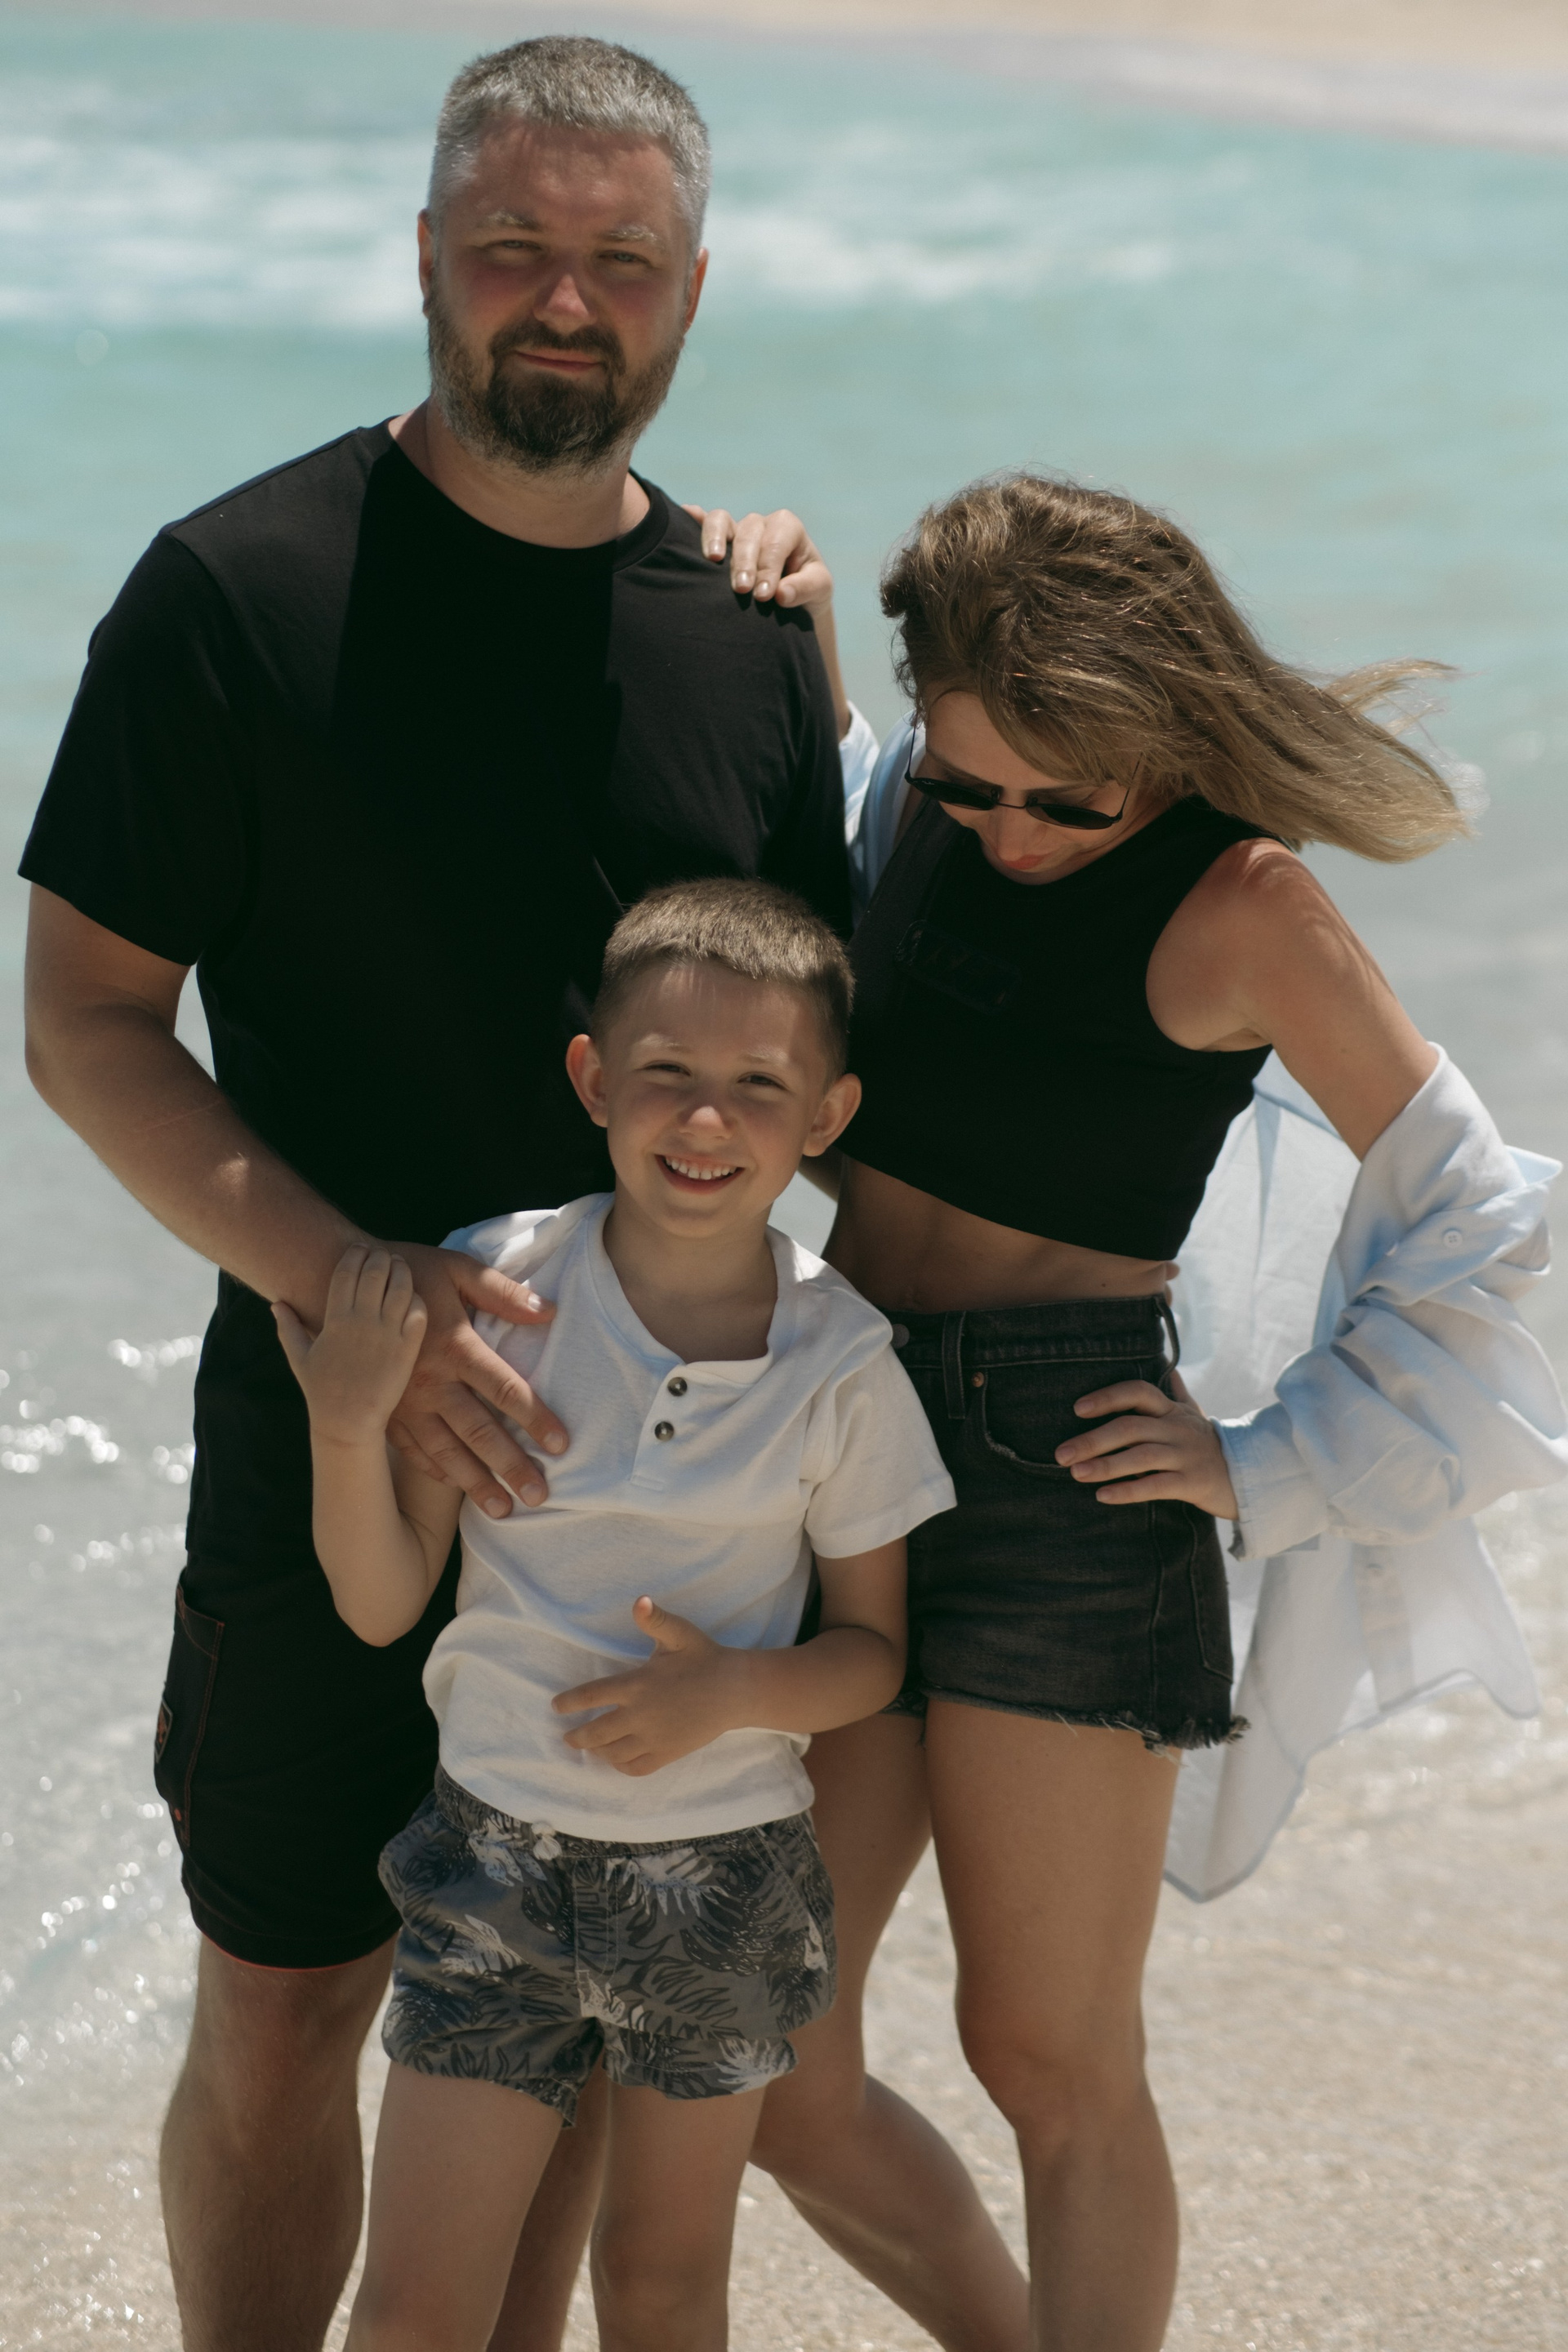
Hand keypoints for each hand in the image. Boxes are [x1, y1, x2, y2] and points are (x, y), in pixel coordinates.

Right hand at [273, 1247, 425, 1445]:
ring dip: (401, 1271)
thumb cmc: (322, 1391)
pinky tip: (412, 1297)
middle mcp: (361, 1322)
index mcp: (335, 1319)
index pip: (346, 1272)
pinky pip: (418, 1312)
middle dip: (380, 1257)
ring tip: (400, 1268)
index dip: (354, 1254)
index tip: (360, 1249)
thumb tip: (276, 1303)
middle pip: (376, 1272)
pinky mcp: (408, 1348)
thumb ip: (288, 1328)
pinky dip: (417, 1298)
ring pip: (401, 1287)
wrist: (349, 1422)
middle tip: (383, 1255)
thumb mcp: (299, 1357)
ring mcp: (387, 1334)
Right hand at [377, 1241, 563, 1517]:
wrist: (344, 1283)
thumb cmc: (411, 1273)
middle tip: (539, 1496)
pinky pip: (412, 1449)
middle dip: (509, 1465)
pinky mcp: (385, 1410)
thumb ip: (502, 1292)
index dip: (534, 1417)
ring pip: (445, 1450)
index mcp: (454, 1346)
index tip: (561, 1445)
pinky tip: (457, 1489)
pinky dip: (436, 1472)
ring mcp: (403, 1401)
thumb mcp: (459, 1269)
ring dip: (475, 1483)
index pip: (504, 1388)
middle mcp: (430, 1381)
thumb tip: (549, 1310)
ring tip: (503, 1511)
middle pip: (478, 1431)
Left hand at [552, 1597, 744, 1775]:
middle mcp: (641, 1714)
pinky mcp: (668, 1752)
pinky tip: (617, 1761)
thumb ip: (655, 1620)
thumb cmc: (704, 1657)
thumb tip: (639, 1600)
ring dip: (597, 1752)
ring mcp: (654, 1737)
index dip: (569, 1702)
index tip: (556, 1706)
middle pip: (596, 1732)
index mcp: (637, 1684)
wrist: (734, 1690)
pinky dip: (622, 1767)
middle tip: (567, 1737)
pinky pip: (637, 1767)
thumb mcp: (680, 1633)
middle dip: (577, 1737)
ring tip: (589, 1748)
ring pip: (614, 1753)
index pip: (592, 1696)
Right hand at [682, 504, 832, 613]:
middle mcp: (761, 524)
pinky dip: (693, 518)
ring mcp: (737, 529)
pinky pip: (703, 523)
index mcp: (788, 528)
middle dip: (744, 562)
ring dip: (715, 538)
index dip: (769, 567)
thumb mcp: (819, 590)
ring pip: (721, 521)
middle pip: (748, 533)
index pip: (776, 542)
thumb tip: (781, 594)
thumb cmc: (808, 589)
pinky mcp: (718, 540)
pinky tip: (685, 514)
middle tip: (742, 590)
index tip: (764, 595)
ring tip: (713, 559)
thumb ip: (805, 589)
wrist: (792, 598)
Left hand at [1054, 1368, 1238, 1517]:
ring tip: (1076, 1473)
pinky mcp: (1193, 1483)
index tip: (1078, 1408)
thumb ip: (1178, 1394)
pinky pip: (1156, 1485)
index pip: (1138, 1392)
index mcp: (1172, 1411)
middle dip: (1093, 1439)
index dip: (1108, 1397)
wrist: (1250, 1475)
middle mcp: (1177, 1429)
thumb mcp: (1195, 1415)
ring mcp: (1185, 1456)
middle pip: (1130, 1427)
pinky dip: (1128, 1490)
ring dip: (1105, 1465)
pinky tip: (1103, 1495)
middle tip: (1061, 1454)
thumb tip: (1170, 1369)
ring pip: (1140, 1456)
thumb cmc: (1209, 1445)